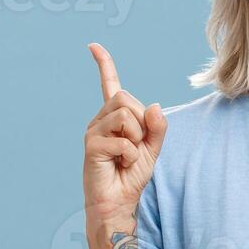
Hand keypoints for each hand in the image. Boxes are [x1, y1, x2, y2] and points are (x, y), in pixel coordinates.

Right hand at [83, 43, 167, 226]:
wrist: (118, 203)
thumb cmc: (131, 176)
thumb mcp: (152, 148)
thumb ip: (157, 127)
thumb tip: (153, 106)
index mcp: (114, 117)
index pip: (110, 84)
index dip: (104, 64)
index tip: (92, 46)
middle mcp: (100, 120)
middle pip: (125, 99)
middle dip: (140, 122)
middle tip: (136, 146)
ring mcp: (93, 131)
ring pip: (125, 115)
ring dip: (136, 138)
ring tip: (127, 156)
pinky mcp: (91, 146)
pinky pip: (123, 140)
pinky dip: (131, 155)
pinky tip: (121, 165)